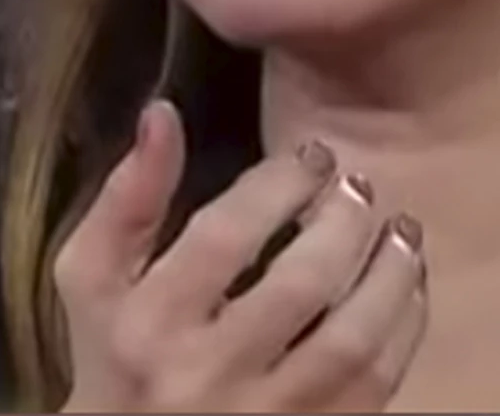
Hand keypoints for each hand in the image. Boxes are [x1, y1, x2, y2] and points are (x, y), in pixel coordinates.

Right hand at [52, 100, 426, 412]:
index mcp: (147, 326)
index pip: (225, 237)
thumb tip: (163, 114)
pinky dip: (404, 329)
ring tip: (401, 230)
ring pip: (352, 340)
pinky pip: (378, 385)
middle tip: (359, 184)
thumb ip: (126, 197)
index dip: (279, 184)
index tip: (311, 154)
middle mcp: (209, 376)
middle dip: (342, 222)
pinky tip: (407, 289)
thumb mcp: (92, 278)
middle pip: (300, 286)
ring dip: (390, 274)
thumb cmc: (113, 355)